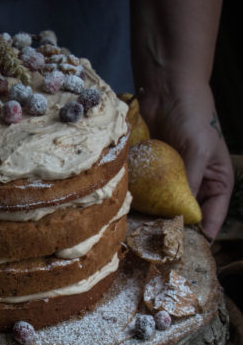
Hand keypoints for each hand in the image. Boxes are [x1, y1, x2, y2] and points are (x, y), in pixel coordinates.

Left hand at [139, 82, 233, 239]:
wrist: (166, 90)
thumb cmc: (193, 115)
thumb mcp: (198, 150)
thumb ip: (191, 182)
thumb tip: (183, 216)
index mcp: (216, 184)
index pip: (211, 220)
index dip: (200, 238)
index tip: (185, 255)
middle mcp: (194, 187)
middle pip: (184, 219)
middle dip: (172, 233)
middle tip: (157, 250)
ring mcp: (169, 182)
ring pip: (162, 211)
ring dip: (151, 222)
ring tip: (139, 239)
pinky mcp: (149, 174)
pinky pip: (144, 196)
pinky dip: (138, 206)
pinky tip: (127, 217)